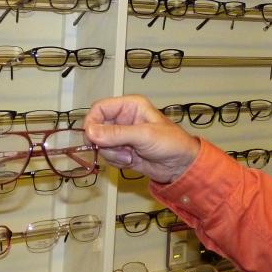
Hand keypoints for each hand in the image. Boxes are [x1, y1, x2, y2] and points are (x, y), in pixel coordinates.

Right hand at [83, 95, 199, 183]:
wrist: (181, 165)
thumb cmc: (170, 143)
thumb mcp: (144, 135)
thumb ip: (117, 134)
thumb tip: (90, 133)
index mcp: (129, 106)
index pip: (99, 108)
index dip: (92, 122)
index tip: (91, 138)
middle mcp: (122, 119)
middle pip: (96, 128)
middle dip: (104, 143)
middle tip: (118, 150)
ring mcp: (121, 136)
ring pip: (100, 144)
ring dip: (112, 154)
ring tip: (130, 156)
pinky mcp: (121, 150)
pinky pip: (107, 156)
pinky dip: (116, 161)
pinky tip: (131, 161)